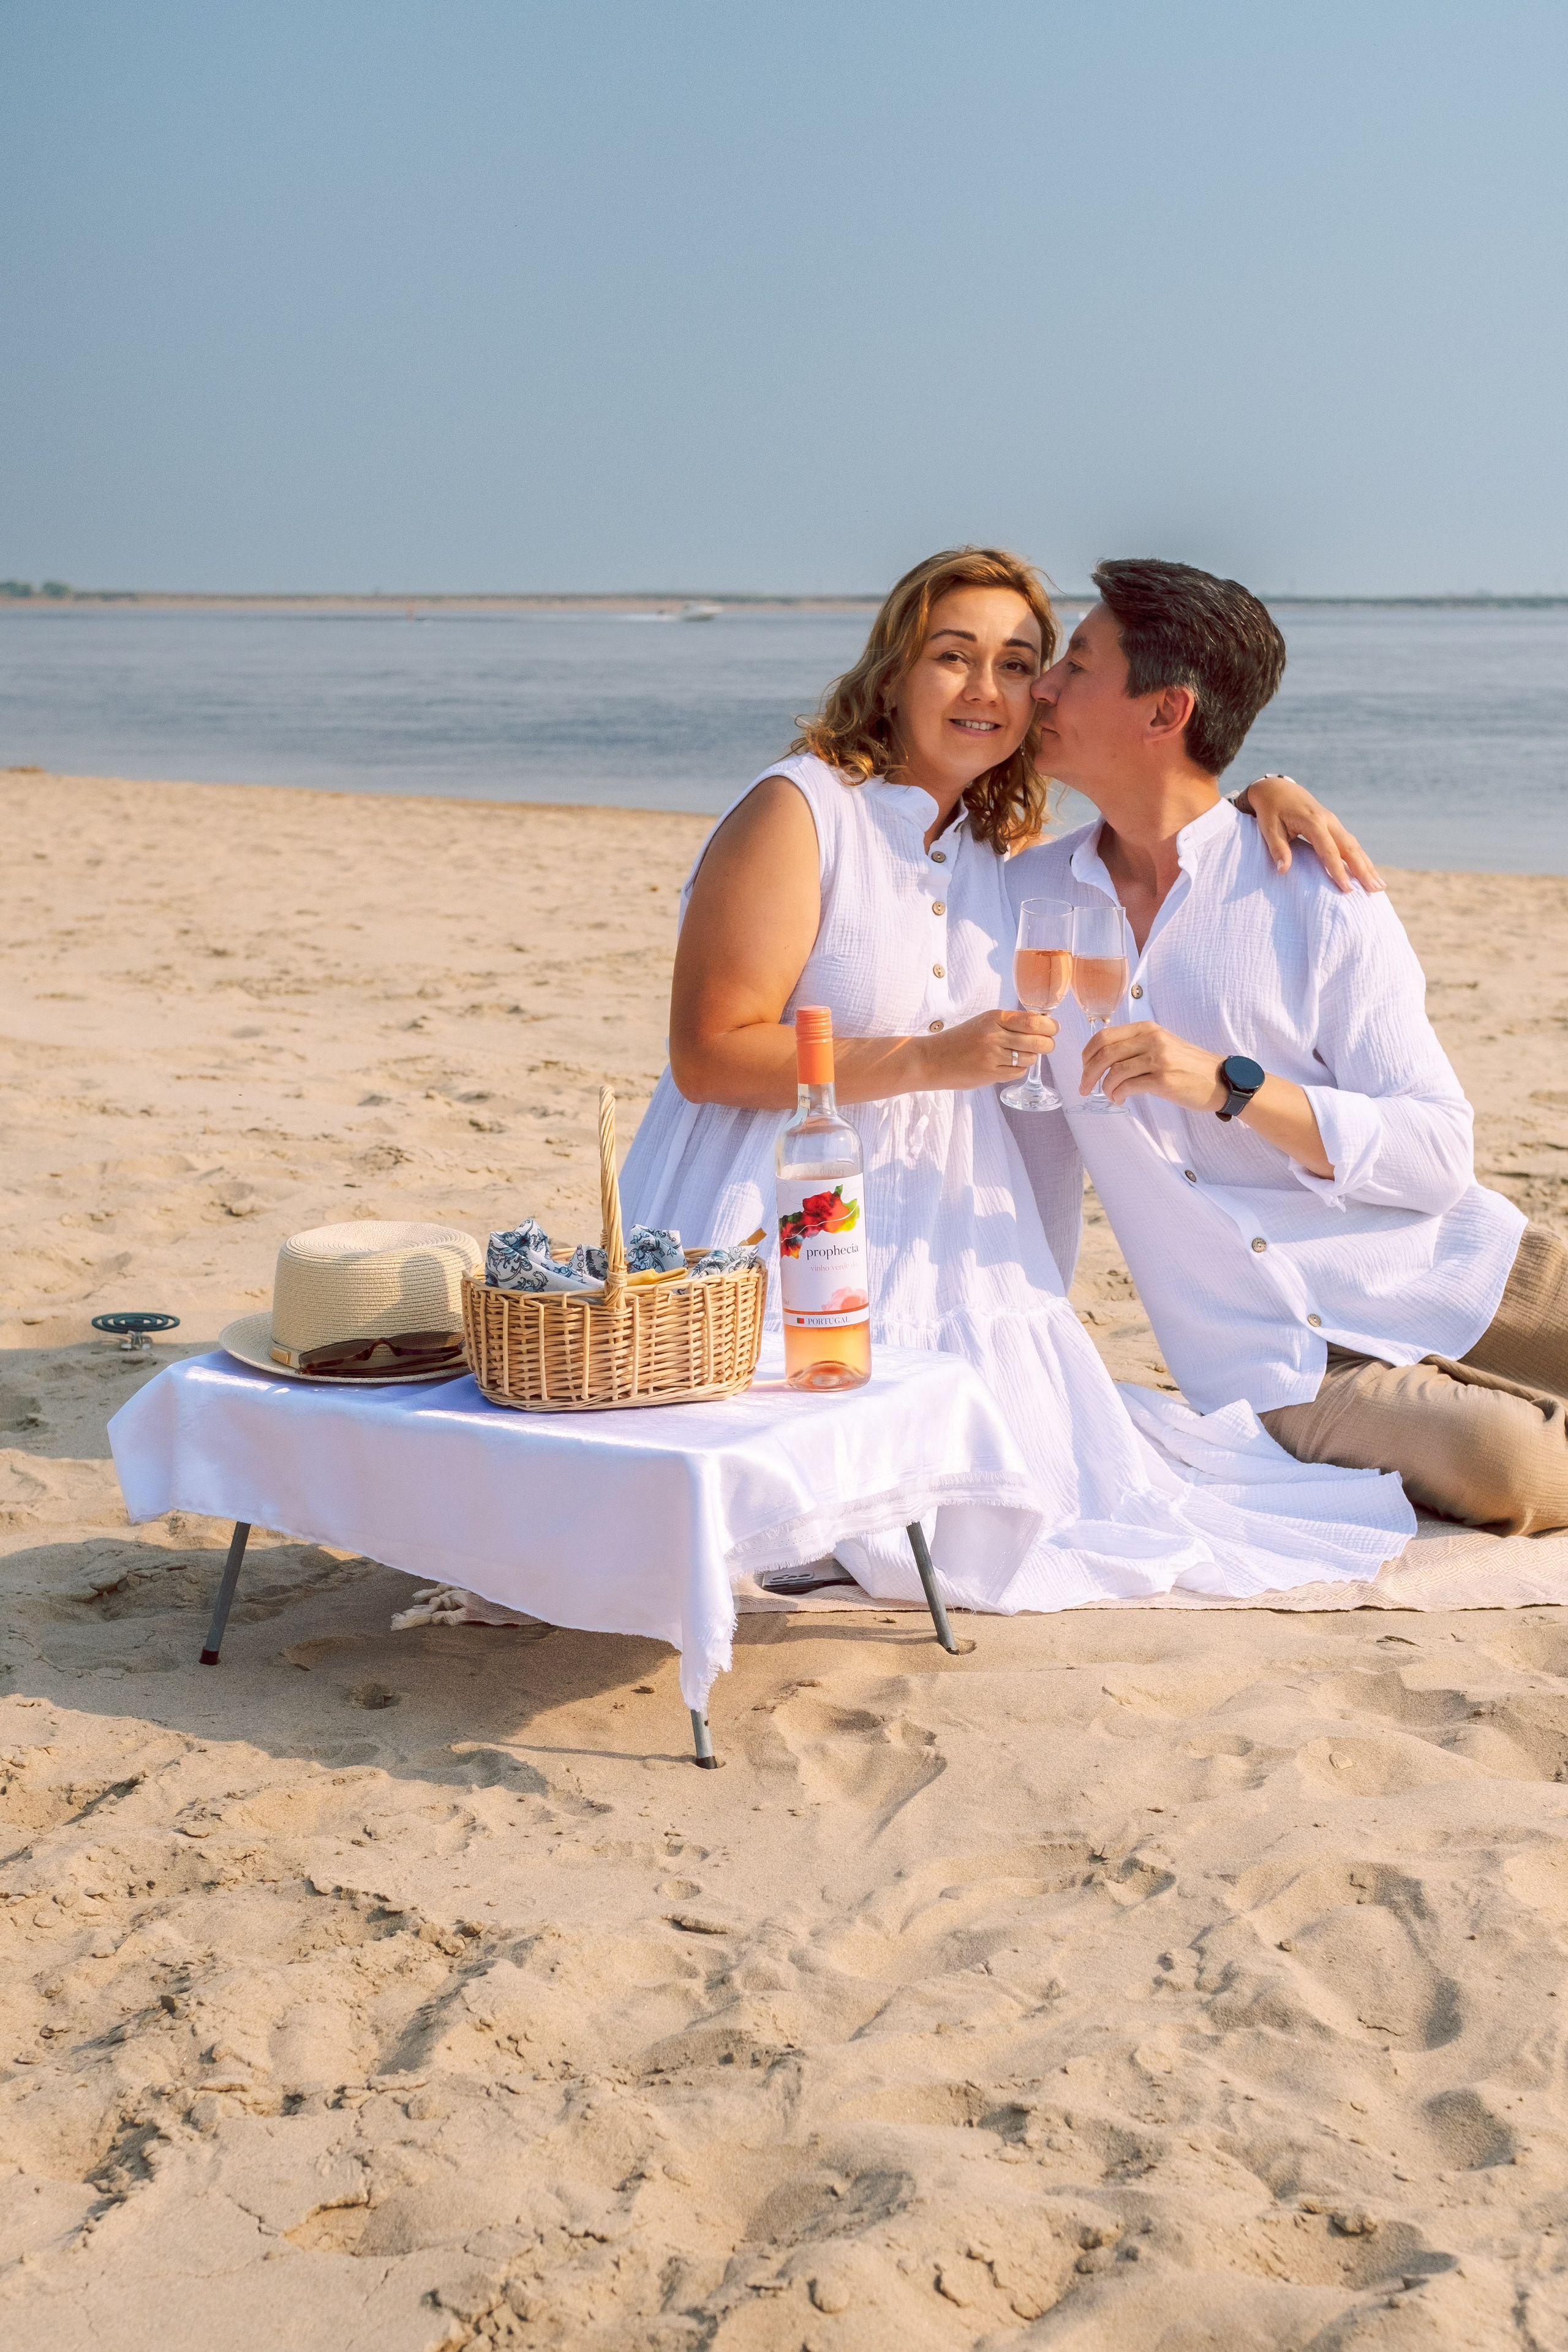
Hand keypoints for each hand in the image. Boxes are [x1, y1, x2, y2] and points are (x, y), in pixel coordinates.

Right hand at [924, 1007, 1058, 1089]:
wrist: (932, 1060)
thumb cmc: (959, 1040)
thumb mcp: (983, 1022)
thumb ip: (1009, 1023)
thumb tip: (1041, 1025)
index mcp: (993, 1018)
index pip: (1033, 1021)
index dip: (1049, 1026)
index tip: (1053, 1029)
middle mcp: (994, 1035)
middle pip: (1038, 1040)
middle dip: (1048, 1044)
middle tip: (1048, 1044)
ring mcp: (992, 1056)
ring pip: (1030, 1058)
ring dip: (1032, 1058)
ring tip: (1021, 1055)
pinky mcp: (990, 1073)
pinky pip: (1018, 1072)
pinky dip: (1019, 1069)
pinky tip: (1008, 1065)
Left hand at [1080, 1021, 1224, 1109]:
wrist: (1221, 1080)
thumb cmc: (1190, 1065)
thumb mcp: (1163, 1044)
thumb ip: (1137, 1045)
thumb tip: (1104, 1058)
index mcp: (1147, 1028)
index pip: (1104, 1036)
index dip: (1087, 1054)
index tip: (1084, 1068)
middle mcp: (1152, 1039)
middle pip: (1104, 1053)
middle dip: (1088, 1073)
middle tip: (1085, 1087)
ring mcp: (1158, 1059)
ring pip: (1114, 1072)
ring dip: (1105, 1088)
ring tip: (1109, 1096)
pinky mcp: (1164, 1080)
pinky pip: (1128, 1087)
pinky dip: (1118, 1094)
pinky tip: (1120, 1099)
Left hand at [1241, 774, 1383, 894]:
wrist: (1277, 789)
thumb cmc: (1270, 811)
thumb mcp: (1268, 828)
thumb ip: (1278, 848)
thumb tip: (1283, 870)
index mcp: (1313, 821)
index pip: (1329, 850)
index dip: (1338, 871)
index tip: (1347, 890)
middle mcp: (1328, 820)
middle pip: (1350, 848)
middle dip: (1363, 870)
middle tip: (1375, 890)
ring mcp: (1333, 822)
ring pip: (1354, 845)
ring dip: (1367, 865)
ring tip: (1379, 886)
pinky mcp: (1334, 825)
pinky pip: (1350, 843)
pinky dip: (1361, 858)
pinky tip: (1369, 872)